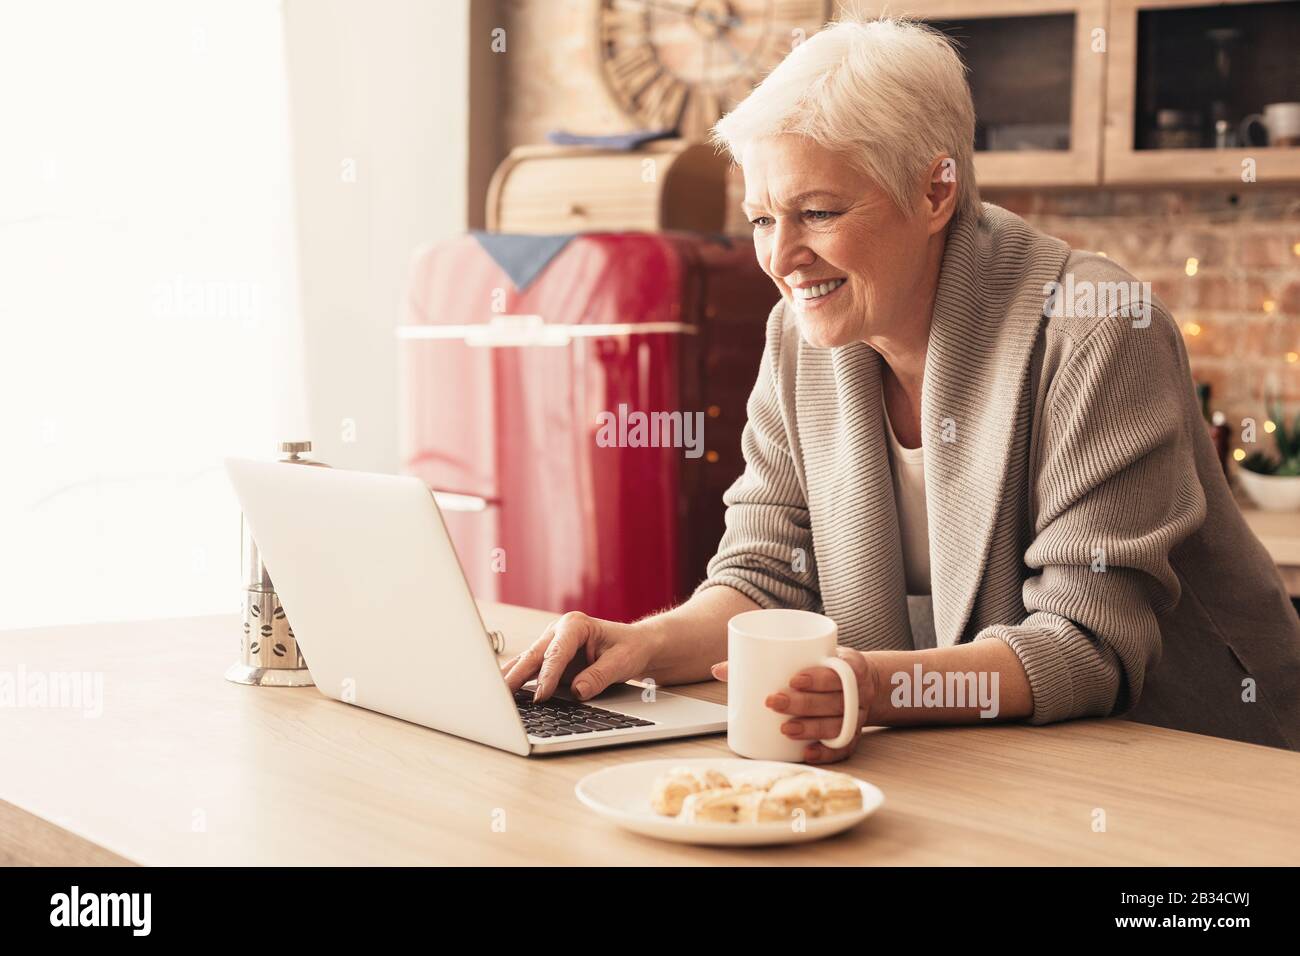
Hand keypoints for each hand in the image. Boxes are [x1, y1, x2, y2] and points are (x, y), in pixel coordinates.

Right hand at [500, 611, 660, 702]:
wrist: (635, 646)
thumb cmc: (630, 648)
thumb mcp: (622, 662)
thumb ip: (599, 676)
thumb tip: (577, 692)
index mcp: (575, 624)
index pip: (557, 652)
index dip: (548, 675)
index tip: (541, 696)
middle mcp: (558, 632)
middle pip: (533, 656)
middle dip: (517, 676)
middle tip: (502, 696)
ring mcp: (550, 645)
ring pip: (526, 663)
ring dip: (510, 679)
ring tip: (494, 698)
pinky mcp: (548, 660)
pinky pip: (529, 671)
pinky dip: (516, 681)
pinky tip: (503, 694)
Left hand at [710, 647, 874, 763]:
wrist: (865, 682)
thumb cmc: (826, 667)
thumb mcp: (809, 655)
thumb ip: (768, 657)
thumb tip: (719, 669)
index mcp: (851, 666)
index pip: (839, 672)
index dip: (819, 677)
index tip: (794, 679)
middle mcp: (860, 693)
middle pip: (836, 701)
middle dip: (804, 704)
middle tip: (774, 702)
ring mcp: (858, 717)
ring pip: (838, 726)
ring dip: (812, 729)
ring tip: (786, 729)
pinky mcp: (854, 737)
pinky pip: (843, 749)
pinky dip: (826, 753)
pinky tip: (806, 753)